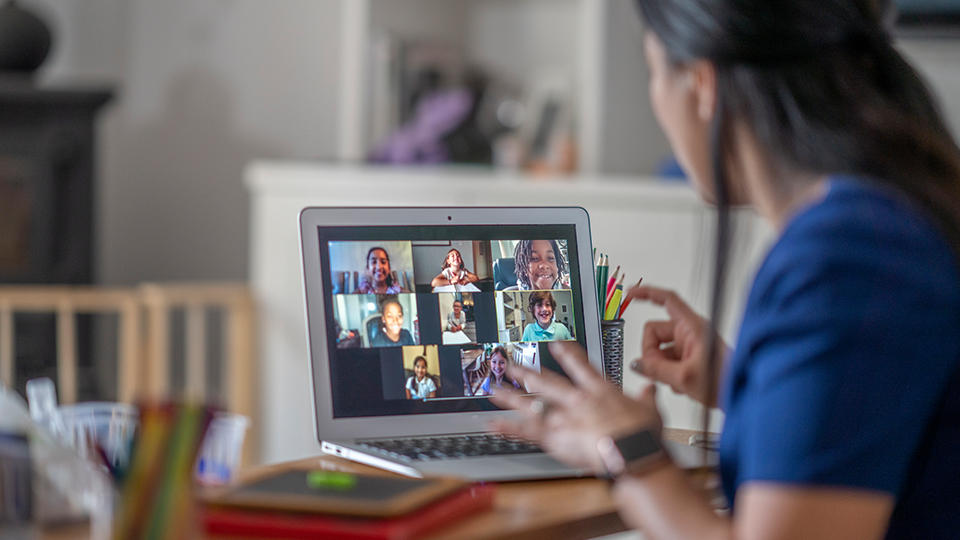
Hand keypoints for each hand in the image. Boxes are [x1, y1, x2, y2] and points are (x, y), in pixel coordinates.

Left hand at [488, 341, 661, 473]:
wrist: (630, 453)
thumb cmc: (641, 435)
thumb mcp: (650, 411)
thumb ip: (646, 398)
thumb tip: (650, 390)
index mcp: (599, 390)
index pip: (580, 365)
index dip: (566, 353)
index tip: (555, 345)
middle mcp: (577, 400)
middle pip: (546, 382)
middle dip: (527, 373)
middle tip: (511, 365)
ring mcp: (563, 417)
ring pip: (531, 404)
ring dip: (511, 397)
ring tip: (495, 390)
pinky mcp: (555, 438)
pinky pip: (526, 432)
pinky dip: (509, 428)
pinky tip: (494, 424)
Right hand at [625, 286, 728, 405]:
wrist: (739, 394)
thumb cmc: (725, 381)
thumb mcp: (684, 377)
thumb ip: (656, 370)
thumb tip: (637, 364)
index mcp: (692, 326)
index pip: (667, 300)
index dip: (647, 294)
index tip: (631, 294)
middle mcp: (690, 332)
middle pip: (655, 332)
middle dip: (652, 354)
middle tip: (660, 372)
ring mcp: (689, 345)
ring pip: (659, 350)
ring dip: (662, 367)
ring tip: (677, 381)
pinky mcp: (689, 356)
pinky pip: (667, 360)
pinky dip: (669, 373)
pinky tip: (681, 384)